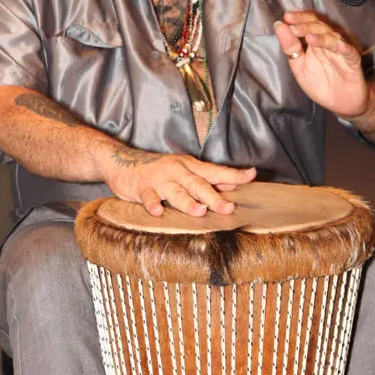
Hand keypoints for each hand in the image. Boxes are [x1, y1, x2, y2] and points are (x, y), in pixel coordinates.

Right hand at [100, 147, 256, 216]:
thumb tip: (233, 182)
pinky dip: (153, 205)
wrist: (122, 162)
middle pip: (198, 184)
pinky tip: (158, 212)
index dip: (233, 174)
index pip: (215, 171)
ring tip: (199, 211)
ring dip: (188, 201)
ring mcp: (159, 180)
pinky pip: (148, 197)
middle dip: (213, 196)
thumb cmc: (158, 169)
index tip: (251, 175)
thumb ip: (206, 178)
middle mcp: (176, 171)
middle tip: (228, 207)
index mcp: (189, 166)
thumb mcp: (183, 170)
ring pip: (176, 192)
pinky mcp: (142, 188)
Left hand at [273, 11, 368, 118]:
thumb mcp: (299, 66)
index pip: (308, 23)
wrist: (340, 102)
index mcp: (315, 41)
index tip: (286, 17)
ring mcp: (341, 51)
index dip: (298, 19)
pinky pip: (349, 52)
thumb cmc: (320, 83)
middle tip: (293, 25)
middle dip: (305, 26)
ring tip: (308, 37)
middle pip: (319, 27)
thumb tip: (279, 25)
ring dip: (321, 37)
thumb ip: (290, 47)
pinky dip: (344, 48)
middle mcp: (328, 42)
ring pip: (332, 38)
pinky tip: (338, 46)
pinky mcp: (352, 61)